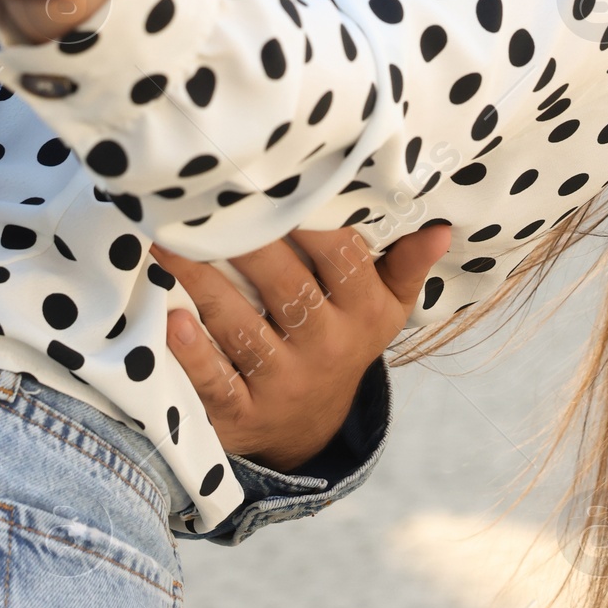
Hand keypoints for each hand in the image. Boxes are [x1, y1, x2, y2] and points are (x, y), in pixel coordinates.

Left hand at [155, 222, 452, 472]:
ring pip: (242, 329)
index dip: (309, 217)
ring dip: (203, 285)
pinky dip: (194, 357)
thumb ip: (406, 266)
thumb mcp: (383, 311)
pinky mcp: (242, 415)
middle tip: (209, 197)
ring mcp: (282, 383)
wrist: (308, 431)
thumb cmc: (341, 341)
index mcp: (361, 313)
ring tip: (168, 241)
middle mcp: (325, 348)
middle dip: (248, 240)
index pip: (340, 255)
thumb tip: (439, 227)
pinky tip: (171, 321)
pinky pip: (217, 384)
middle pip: (286, 286)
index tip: (276, 175)